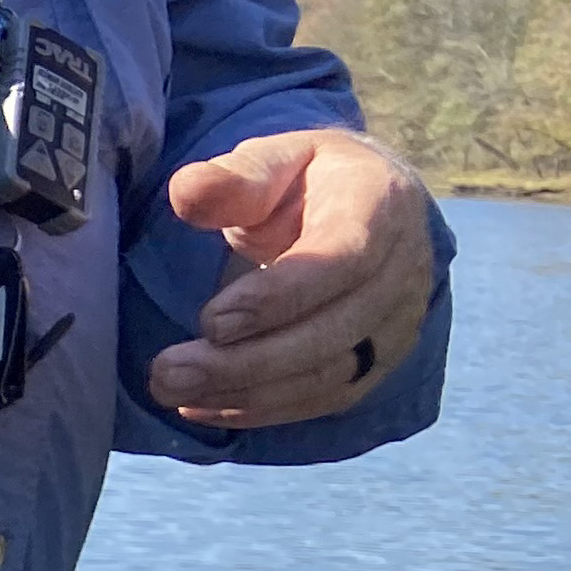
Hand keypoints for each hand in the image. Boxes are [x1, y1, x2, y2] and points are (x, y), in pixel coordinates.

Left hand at [147, 129, 433, 428]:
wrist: (366, 204)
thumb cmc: (309, 181)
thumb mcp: (274, 160)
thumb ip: (235, 178)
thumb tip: (186, 191)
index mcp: (381, 206)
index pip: (342, 262)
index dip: (278, 298)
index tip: (210, 321)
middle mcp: (404, 270)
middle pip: (332, 332)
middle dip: (245, 362)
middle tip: (166, 372)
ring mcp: (398, 322)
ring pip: (328, 375)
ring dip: (245, 393)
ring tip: (171, 391)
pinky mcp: (380, 361)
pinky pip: (325, 398)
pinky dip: (261, 409)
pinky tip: (200, 407)